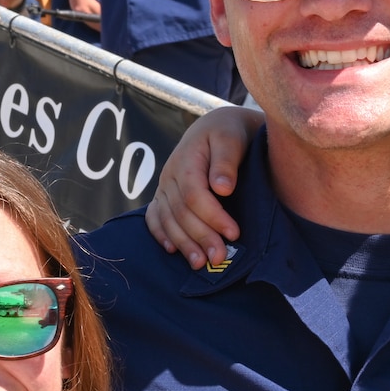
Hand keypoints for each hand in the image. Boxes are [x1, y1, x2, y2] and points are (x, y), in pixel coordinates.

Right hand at [145, 106, 260, 267]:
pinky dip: (160, 234)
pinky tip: (172, 250)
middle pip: (180, 211)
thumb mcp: (231, 137)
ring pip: (167, 219)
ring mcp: (164, 185)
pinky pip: (155, 216)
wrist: (218, 126)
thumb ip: (226, 160)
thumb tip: (222, 187)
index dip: (212, 216)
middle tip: (220, 258)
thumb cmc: (229, 132)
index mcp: (186, 159)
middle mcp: (170, 174)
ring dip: (183, 243)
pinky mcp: (164, 194)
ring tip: (200, 264)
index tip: (234, 233)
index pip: (194, 194)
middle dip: (200, 237)